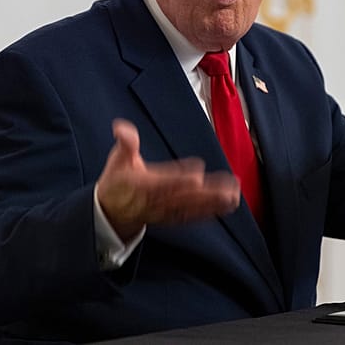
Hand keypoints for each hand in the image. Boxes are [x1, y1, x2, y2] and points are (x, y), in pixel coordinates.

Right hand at [96, 119, 240, 241]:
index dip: (179, 178)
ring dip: (214, 204)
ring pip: (192, 207)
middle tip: (228, 190)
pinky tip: (226, 207)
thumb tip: (122, 128)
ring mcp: (166, 211)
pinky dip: (210, 212)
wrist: (111, 212)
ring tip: (233, 197)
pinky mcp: (173, 217)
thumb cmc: (118, 182)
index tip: (198, 173)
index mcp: (144, 185)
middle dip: (207, 195)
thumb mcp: (117, 160)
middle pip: (185, 198)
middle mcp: (157, 201)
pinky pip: (193, 215)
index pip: (164, 182)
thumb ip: (125, 143)